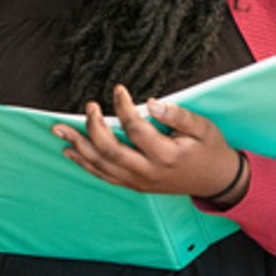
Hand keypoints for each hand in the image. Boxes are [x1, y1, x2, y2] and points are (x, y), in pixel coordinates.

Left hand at [52, 84, 249, 206]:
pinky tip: (71, 151)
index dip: (123, 107)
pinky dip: (85, 164)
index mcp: (166, 155)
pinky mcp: (134, 185)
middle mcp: (148, 172)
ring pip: (102, 165)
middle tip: (88, 106)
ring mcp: (139, 181)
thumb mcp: (203, 127)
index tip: (118, 89)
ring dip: (78, 146)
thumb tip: (152, 102)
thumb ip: (177, 114)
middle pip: (110, 150)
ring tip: (59, 130)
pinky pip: (104, 175)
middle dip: (93, 127)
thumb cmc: (209, 149)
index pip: (136, 129)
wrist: (216, 181)